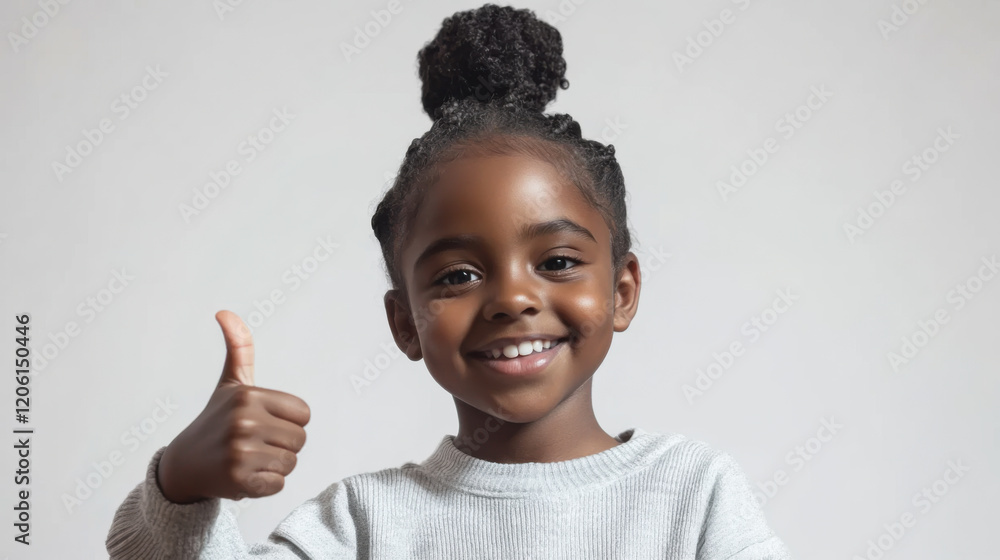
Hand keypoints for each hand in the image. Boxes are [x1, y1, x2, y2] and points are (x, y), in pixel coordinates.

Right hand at [156, 310, 310, 502]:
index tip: (265, 423)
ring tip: (248, 459)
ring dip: (274, 466)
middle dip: (282, 445)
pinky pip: (278, 484)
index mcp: (249, 396)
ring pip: (290, 462)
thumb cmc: (216, 421)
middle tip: (254, 444)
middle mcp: (244, 421)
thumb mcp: (230, 383)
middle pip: (300, 440)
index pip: (304, 414)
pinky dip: (266, 484)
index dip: (289, 422)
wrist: (184, 464)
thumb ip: (239, 349)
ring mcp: (240, 451)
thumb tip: (224, 312)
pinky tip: (244, 476)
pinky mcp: (239, 480)